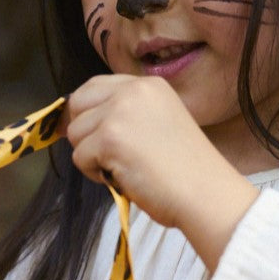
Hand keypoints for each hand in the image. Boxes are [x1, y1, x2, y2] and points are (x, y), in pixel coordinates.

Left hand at [62, 74, 258, 270]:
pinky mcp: (109, 138)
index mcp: (148, 85)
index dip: (87, 112)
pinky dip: (95, 174)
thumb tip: (73, 122)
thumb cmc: (185, 170)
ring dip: (91, 156)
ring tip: (123, 168)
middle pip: (78, 104)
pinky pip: (79, 157)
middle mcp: (133, 91)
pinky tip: (123, 177)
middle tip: (107, 156)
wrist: (205, 194)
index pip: (94, 86)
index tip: (91, 133)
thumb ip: (124, 114)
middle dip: (84, 132)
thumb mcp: (157, 123)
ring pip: (75, 133)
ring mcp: (120, 112)